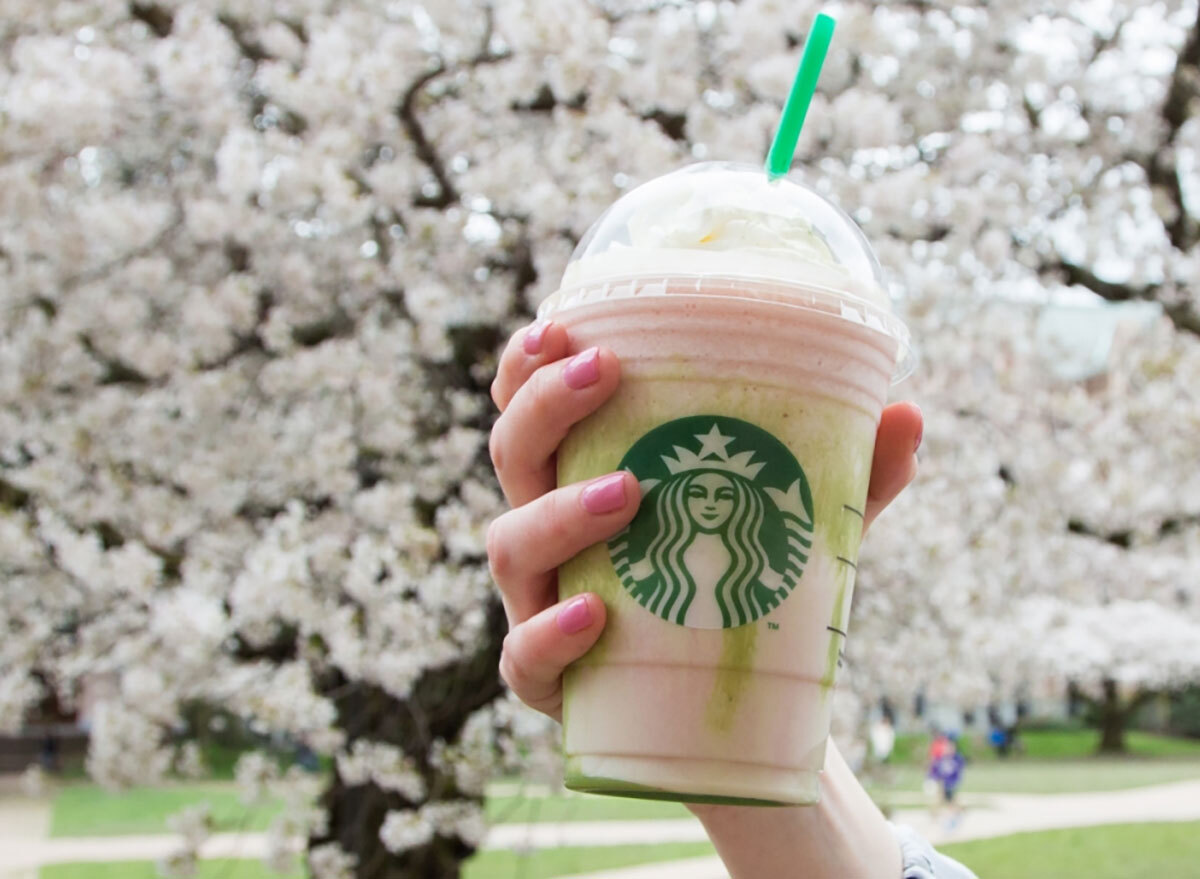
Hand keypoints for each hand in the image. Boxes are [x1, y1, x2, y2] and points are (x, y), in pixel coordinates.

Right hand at [487, 320, 922, 721]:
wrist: (720, 707)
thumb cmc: (733, 585)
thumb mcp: (786, 522)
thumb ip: (844, 473)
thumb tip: (906, 414)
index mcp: (580, 475)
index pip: (527, 406)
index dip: (527, 364)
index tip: (563, 327)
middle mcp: (546, 530)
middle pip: (512, 454)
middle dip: (544, 406)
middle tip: (604, 374)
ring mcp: (537, 603)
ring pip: (510, 545)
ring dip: (560, 512)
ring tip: (630, 493)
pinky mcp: (546, 679)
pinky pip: (524, 656)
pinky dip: (550, 634)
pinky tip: (594, 614)